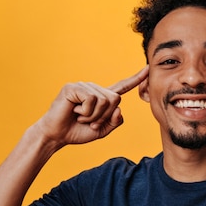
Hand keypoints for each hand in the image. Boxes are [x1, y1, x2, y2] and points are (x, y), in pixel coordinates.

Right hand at [34, 66, 148, 147]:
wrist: (56, 136)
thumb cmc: (77, 131)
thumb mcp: (102, 130)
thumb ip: (115, 121)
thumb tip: (119, 109)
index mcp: (102, 97)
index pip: (122, 87)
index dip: (136, 79)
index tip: (148, 69)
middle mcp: (94, 88)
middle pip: (115, 99)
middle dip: (104, 116)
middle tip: (89, 121)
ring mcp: (84, 86)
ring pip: (104, 101)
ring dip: (93, 116)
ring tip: (80, 117)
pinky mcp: (73, 87)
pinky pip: (91, 100)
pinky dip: (85, 112)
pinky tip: (74, 111)